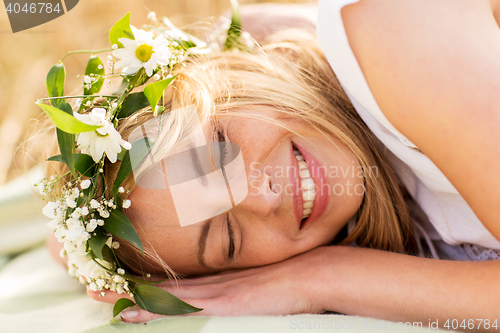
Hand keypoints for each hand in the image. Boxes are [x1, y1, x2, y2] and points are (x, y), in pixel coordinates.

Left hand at [87, 247, 328, 322]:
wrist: (310, 274)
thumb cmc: (290, 281)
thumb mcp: (259, 286)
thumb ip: (239, 288)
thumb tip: (231, 294)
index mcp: (215, 280)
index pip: (172, 282)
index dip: (144, 283)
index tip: (119, 283)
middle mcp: (208, 283)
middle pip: (159, 285)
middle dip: (126, 286)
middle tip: (93, 284)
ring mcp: (212, 291)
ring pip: (161, 294)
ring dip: (128, 295)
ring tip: (98, 294)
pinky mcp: (221, 302)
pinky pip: (179, 306)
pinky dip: (152, 309)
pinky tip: (131, 312)